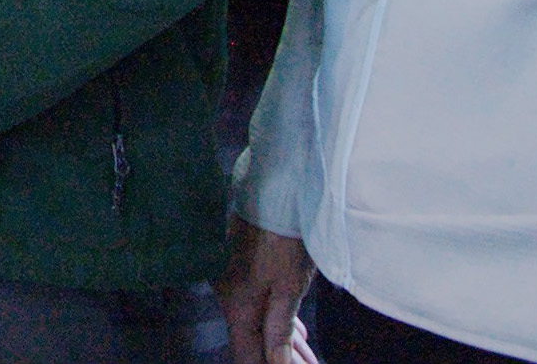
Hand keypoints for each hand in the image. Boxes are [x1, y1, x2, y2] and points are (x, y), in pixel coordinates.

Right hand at [220, 215, 318, 363]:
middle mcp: (228, 297)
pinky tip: (296, 333)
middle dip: (279, 358)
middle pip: (251, 341)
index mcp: (236, 306)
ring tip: (309, 358)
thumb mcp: (288, 288)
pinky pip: (257, 304)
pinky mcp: (241, 268)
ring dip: (281, 342)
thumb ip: (280, 329)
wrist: (275, 191)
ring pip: (257, 322)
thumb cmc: (284, 241)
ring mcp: (232, 281)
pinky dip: (277, 320)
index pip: (245, 354)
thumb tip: (275, 363)